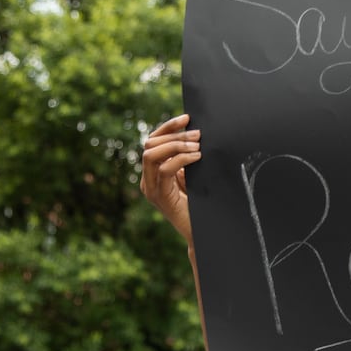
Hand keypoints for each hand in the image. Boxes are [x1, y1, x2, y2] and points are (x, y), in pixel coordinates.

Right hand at [140, 114, 201, 243]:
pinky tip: (197, 157)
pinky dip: (181, 159)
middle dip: (174, 134)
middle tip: (198, 134)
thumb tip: (194, 136)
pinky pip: (165, 170)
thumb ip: (187, 159)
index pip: (153, 141)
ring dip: (176, 145)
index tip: (186, 117)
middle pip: (150, 144)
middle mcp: (147, 179)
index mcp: (153, 172)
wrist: (202, 233)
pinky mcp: (160, 197)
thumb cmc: (201, 204)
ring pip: (152, 154)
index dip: (168, 127)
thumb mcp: (193, 176)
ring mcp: (151, 188)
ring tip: (198, 146)